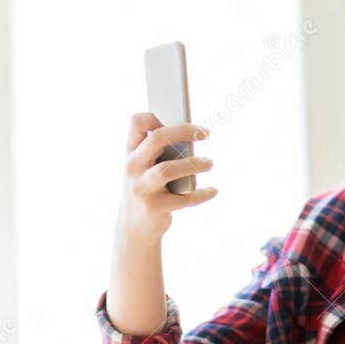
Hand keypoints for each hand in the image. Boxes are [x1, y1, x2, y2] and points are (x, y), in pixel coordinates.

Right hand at [118, 112, 218, 238]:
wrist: (134, 227)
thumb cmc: (147, 188)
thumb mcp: (145, 167)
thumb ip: (160, 150)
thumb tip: (192, 134)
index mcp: (131, 152)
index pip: (137, 123)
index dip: (158, 116)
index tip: (183, 120)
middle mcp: (133, 167)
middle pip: (157, 139)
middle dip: (184, 131)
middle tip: (204, 134)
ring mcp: (142, 188)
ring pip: (168, 169)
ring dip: (194, 164)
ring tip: (210, 163)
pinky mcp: (154, 207)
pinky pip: (184, 198)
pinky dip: (202, 194)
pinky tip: (213, 190)